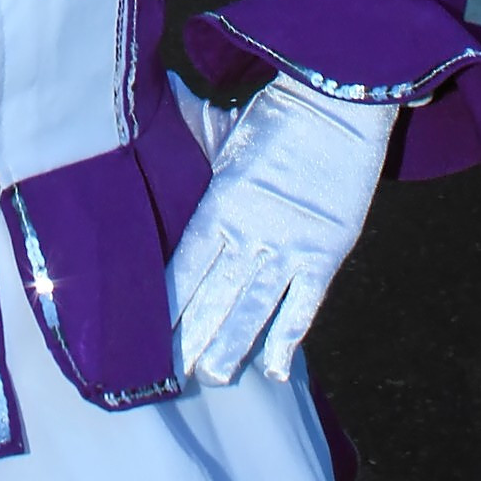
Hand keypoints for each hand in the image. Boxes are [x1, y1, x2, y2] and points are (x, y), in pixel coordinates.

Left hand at [168, 73, 396, 384]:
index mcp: (220, 202)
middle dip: (191, 338)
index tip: (146, 333)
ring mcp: (290, 246)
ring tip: (212, 378)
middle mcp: (251, 231)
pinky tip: (274, 370)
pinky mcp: (326, 253)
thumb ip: (186, 137)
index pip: (184, 266)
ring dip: (232, 346)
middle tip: (169, 376)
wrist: (339, 102)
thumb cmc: (275, 112)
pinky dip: (289, 338)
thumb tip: (141, 109)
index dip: (167, 304)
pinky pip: (304, 306)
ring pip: (254, 309)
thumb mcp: (221, 125)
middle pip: (213, 296)